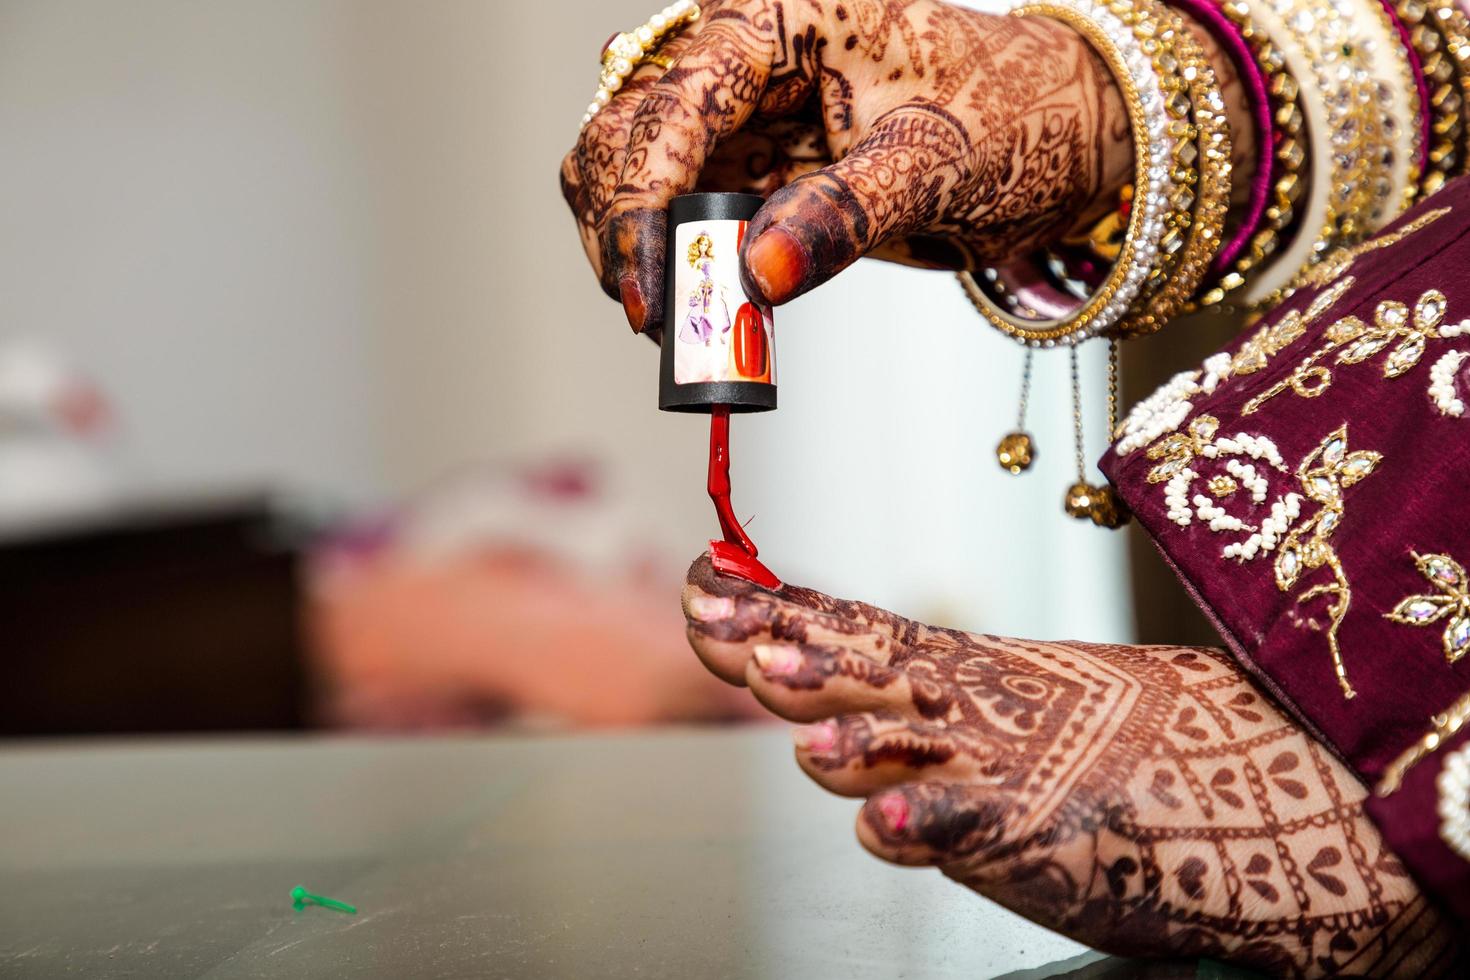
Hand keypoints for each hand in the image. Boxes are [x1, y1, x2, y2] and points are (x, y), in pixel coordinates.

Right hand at [561, 0, 1138, 335]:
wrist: (1051, 136)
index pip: (673, 101)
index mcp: (778, 18)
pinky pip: (677, 215)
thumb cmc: (1010, 113)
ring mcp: (734, 116)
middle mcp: (738, 57)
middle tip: (660, 314)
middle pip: (623, 133)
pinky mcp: (744, 168)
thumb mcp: (936, 160)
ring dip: (634, 249)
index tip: (649, 285)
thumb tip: (758, 272)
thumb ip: (845, 214)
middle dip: (626, 227)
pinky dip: (672, 263)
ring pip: (630, 176)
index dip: (643, 196)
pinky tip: (694, 303)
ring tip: (674, 317)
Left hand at [681, 555, 1455, 975]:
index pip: (848, 625)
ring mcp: (1002, 764)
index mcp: (957, 666)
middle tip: (715, 622)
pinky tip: (882, 822)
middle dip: (782, 646)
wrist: (1250, 779)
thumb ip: (889, 701)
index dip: (769, 606)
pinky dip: (924, 825)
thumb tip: (791, 683)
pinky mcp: (1039, 832)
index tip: (701, 581)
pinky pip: (970, 830)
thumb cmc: (1107, 741)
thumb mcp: (991, 702)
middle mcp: (968, 703)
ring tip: (795, 725)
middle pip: (859, 669)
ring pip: (906, 747)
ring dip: (847, 732)